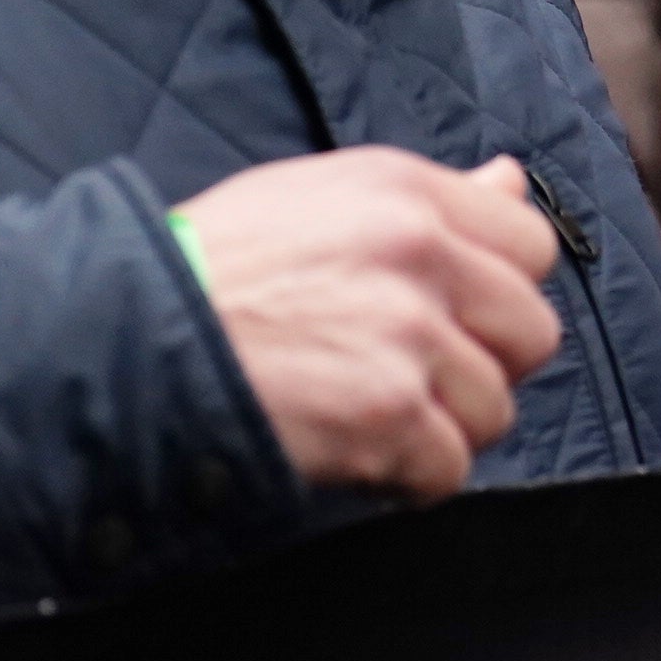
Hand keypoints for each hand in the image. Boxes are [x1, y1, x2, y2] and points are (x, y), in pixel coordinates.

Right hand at [177, 150, 562, 499]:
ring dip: (441, 428)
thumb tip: (509, 182)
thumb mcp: (316, 200)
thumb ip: (427, 198)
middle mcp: (417, 253)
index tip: (456, 316)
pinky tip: (357, 454)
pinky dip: (407, 479)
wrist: (128, 341)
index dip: (499, 290)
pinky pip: (449, 468)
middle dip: (484, 366)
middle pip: (531, 332)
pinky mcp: (388, 414)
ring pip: (495, 408)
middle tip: (414, 377)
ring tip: (370, 416)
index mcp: (404, 191)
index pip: (530, 244)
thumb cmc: (210, 270)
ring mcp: (407, 336)